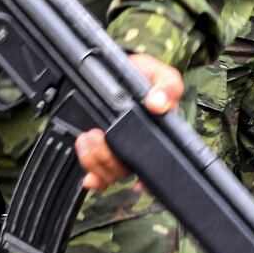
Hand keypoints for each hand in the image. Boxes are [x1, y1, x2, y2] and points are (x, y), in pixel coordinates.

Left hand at [75, 54, 182, 188]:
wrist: (120, 68)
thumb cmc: (146, 75)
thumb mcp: (163, 75)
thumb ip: (167, 87)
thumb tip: (158, 105)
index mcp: (159, 135)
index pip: (158, 166)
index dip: (149, 180)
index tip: (140, 184)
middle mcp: (139, 148)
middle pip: (125, 171)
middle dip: (107, 159)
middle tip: (95, 134)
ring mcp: (119, 150)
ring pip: (108, 172)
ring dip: (94, 160)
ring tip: (86, 136)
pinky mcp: (100, 147)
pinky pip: (97, 172)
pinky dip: (92, 175)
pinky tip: (88, 174)